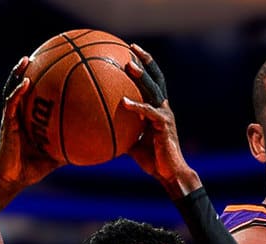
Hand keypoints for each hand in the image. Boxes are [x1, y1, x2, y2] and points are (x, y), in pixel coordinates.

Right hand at [0, 57, 62, 195]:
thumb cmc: (32, 169)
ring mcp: (11, 119)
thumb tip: (91, 148)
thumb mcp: (55, 157)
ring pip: (12, 91)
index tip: (49, 69)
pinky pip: (11, 104)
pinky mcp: (7, 124)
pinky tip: (26, 83)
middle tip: (36, 55)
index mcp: (27, 121)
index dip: (37, 83)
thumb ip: (69, 148)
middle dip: (26, 71)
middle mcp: (18, 116)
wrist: (13, 180)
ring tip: (26, 60)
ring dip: (18, 74)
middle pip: (20, 88)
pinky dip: (18, 92)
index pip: (32, 98)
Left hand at [120, 44, 194, 193]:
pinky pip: (149, 112)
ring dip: (141, 76)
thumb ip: (119, 131)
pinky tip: (124, 102)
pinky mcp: (164, 126)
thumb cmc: (151, 160)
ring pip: (154, 90)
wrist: (169, 173)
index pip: (152, 82)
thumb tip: (97, 129)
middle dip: (145, 61)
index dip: (144, 66)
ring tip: (129, 64)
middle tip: (131, 47)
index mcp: (157, 109)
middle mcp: (163, 108)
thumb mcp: (130, 142)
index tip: (130, 51)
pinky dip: (136, 106)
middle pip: (156, 78)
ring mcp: (165, 115)